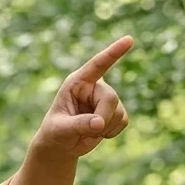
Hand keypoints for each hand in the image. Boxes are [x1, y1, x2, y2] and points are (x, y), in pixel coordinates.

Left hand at [33, 36, 132, 157]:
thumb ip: (78, 124)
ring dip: (105, 127)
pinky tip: (98, 133)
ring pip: (118, 111)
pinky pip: (123, 120)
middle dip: (103, 117)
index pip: (97, 65)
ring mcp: (106, 98)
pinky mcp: (115, 112)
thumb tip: (99, 123)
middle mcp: (94, 87)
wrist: (61, 145)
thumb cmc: (55, 132)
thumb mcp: (60, 129)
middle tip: (90, 132)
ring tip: (87, 132)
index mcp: (78, 82)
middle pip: (110, 97)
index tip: (129, 40)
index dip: (113, 53)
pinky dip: (112, 132)